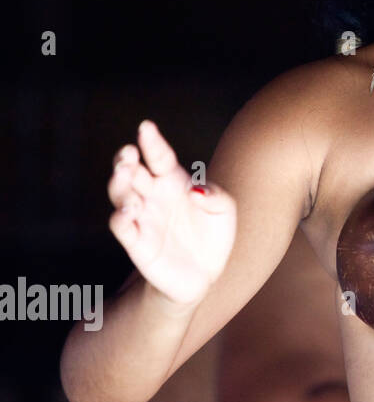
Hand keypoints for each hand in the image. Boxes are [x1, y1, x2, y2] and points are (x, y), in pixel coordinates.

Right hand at [107, 120, 236, 305]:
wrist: (204, 274)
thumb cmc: (212, 235)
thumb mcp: (225, 211)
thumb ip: (216, 196)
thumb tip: (196, 190)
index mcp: (173, 181)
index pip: (159, 157)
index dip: (152, 142)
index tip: (145, 127)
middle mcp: (153, 196)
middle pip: (132, 172)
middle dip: (125, 161)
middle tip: (128, 154)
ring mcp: (142, 218)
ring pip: (121, 195)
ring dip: (120, 185)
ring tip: (126, 176)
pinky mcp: (137, 243)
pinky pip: (122, 227)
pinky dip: (121, 218)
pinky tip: (127, 212)